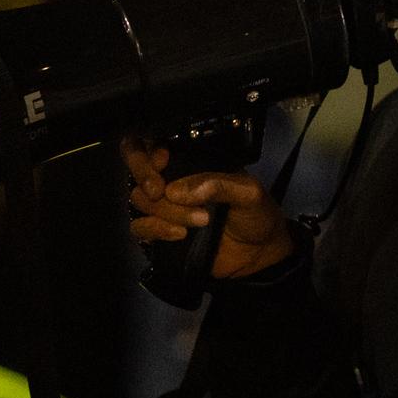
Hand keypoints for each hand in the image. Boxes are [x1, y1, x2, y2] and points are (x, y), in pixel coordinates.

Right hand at [122, 139, 297, 280]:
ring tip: (201, 219)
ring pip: (140, 199)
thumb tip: (176, 191)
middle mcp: (173, 179)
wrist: (259, 255)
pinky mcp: (160, 232)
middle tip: (159, 190)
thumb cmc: (256, 215)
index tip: (162, 160)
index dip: (148, 148)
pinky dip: (156, 229)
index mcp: (193, 161)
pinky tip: (180, 234)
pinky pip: (140, 227)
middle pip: (137, 167)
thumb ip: (218, 185)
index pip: (155, 142)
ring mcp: (165, 206)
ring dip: (166, 210)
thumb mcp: (248, 193)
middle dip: (143, 174)